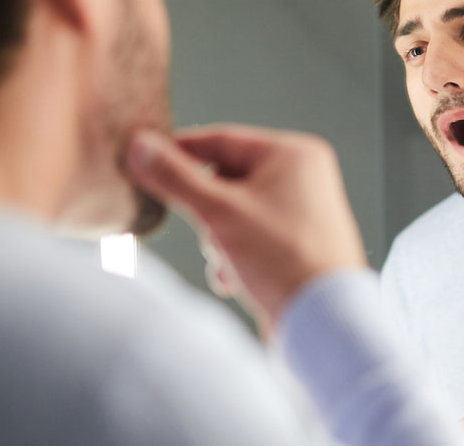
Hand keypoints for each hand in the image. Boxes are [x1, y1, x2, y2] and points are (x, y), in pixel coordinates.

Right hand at [125, 125, 367, 325]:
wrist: (322, 322)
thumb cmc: (285, 260)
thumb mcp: (219, 213)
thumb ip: (176, 177)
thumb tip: (141, 146)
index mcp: (294, 155)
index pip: (221, 140)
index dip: (180, 153)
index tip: (145, 162)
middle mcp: (302, 178)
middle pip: (225, 181)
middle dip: (207, 213)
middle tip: (207, 232)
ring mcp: (301, 213)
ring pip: (233, 214)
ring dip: (218, 241)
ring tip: (230, 262)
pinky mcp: (295, 245)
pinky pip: (250, 239)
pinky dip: (234, 258)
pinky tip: (235, 279)